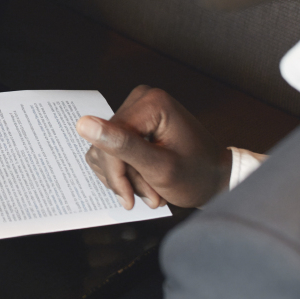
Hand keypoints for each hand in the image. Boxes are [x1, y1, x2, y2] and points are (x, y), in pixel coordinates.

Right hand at [76, 86, 229, 210]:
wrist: (215, 179)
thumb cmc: (197, 175)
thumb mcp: (159, 167)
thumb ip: (122, 146)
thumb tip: (84, 124)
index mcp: (151, 103)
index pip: (109, 138)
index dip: (116, 173)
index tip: (129, 199)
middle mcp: (142, 100)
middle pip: (106, 144)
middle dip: (125, 177)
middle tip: (150, 195)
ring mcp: (137, 110)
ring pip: (105, 150)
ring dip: (126, 177)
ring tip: (151, 191)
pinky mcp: (133, 123)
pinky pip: (111, 150)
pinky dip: (125, 172)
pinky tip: (145, 181)